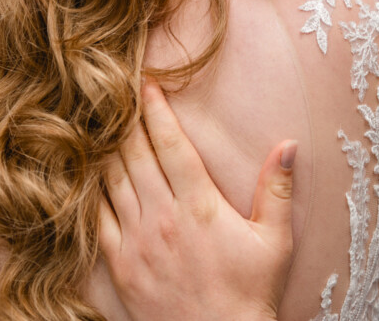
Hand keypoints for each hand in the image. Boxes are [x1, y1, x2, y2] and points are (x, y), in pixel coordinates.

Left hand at [99, 81, 294, 320]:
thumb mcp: (275, 242)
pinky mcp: (119, 265)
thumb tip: (288, 145)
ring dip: (105, 150)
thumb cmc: (250, 294)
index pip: (172, 145)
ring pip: (112, 181)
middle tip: (115, 92)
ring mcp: (136, 242)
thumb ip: (276, 190)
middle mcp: (162, 218)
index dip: (156, 111)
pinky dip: (92, 191)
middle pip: (135, 155)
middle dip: (125, 120)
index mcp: (199, 206)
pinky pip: (98, 217)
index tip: (147, 85)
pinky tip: (89, 175)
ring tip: (99, 124)